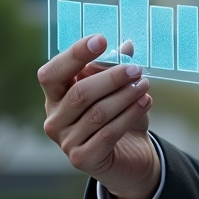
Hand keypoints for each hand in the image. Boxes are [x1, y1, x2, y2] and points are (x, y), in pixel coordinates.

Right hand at [39, 35, 161, 198]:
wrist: (130, 156)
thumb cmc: (120, 115)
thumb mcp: (118, 88)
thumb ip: (116, 67)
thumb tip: (127, 46)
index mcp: (56, 96)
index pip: (52, 74)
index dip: (74, 55)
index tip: (101, 40)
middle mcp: (54, 119)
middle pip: (80, 93)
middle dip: (111, 77)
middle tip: (136, 68)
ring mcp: (65, 141)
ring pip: (97, 113)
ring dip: (125, 95)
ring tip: (145, 84)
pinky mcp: (82, 158)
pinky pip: (108, 133)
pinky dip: (130, 114)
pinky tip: (146, 101)